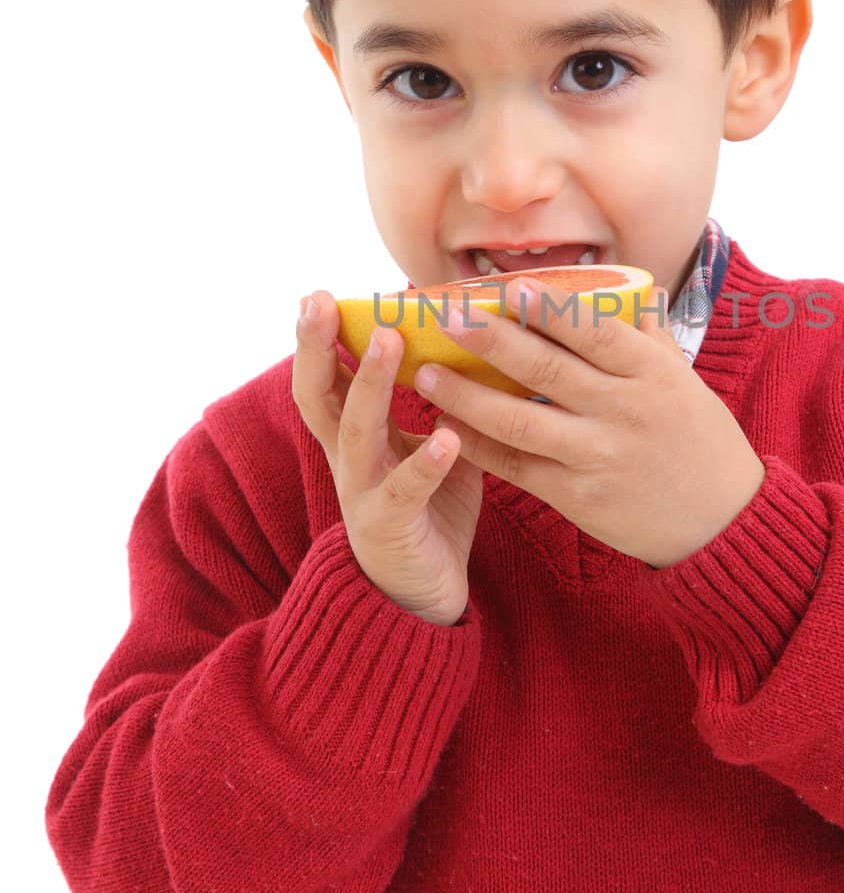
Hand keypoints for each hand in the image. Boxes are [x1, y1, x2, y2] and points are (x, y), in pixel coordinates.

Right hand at [291, 291, 483, 623]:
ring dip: (372, 383)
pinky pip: (405, 491)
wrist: (422, 597)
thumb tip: (477, 350)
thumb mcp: (430, 449)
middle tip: (322, 302)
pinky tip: (446, 438)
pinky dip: (425, 463)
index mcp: (355, 439)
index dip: (317, 339)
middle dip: (319, 347)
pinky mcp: (391, 527)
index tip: (317, 295)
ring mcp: (363, 494)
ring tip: (388, 340)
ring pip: (356, 432)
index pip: (327, 380)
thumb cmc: (429, 512)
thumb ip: (442, 406)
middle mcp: (348, 461)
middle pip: (319, 397)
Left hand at [419, 282, 765, 567]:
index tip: (510, 286)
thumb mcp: (683, 380)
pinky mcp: (578, 497)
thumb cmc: (700, 439)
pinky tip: (446, 426)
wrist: (721, 521)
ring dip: (466, 395)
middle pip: (546, 368)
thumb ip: (648, 336)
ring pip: (519, 420)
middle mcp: (623, 411)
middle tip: (446, 314)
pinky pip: (517, 466)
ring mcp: (598, 455)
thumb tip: (625, 288)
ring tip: (426, 373)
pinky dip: (478, 445)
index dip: (550, 308)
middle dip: (490, 339)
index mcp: (652, 374)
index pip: (595, 331)